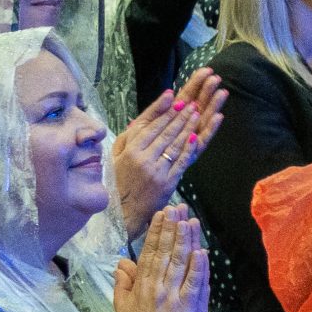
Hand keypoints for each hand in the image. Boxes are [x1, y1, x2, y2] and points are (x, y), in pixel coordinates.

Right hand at [110, 69, 224, 233]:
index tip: (175, 99)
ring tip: (196, 113)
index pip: (150, 127)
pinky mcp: (169, 182)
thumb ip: (125, 140)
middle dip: (180, 116)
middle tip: (192, 102)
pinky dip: (189, 147)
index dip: (164, 112)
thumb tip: (136, 122)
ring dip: (187, 127)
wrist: (124, 211)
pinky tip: (196, 135)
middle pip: (165, 133)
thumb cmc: (118, 182)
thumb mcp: (114, 158)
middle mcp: (143, 159)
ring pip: (175, 144)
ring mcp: (157, 171)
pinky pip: (182, 161)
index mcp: (130, 152)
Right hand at [112, 208, 206, 311]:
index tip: (162, 214)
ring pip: (180, 262)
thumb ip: (122, 282)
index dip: (157, 231)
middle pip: (165, 251)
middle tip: (178, 208)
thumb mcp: (121, 305)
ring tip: (189, 220)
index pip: (150, 252)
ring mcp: (172, 294)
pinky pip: (193, 282)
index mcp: (141, 283)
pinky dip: (198, 267)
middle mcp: (156, 285)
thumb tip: (122, 262)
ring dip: (185, 240)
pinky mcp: (186, 305)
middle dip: (172, 228)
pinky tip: (201, 250)